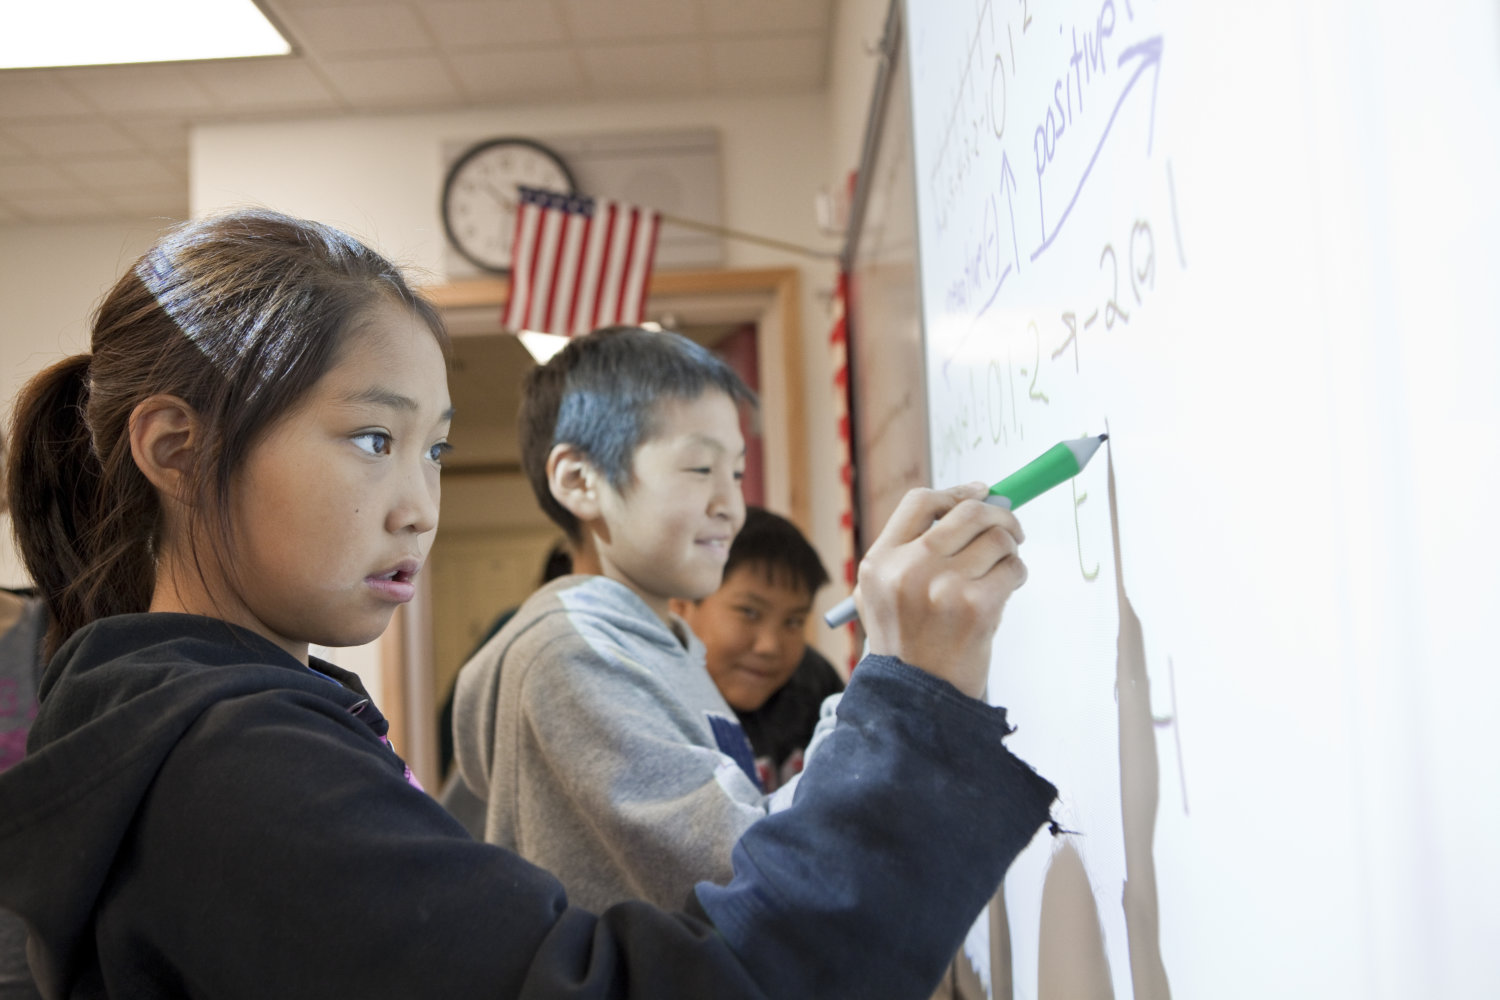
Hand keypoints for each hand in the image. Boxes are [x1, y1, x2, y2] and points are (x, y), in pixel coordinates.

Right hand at [857, 483, 1026, 698]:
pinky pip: (1013, 569)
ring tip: (1003, 570)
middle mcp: (907, 569)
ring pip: (997, 538)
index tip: (980, 492)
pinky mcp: (976, 607)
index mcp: (880, 562)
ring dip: (1010, 550)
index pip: (920, 502)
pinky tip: (1005, 592)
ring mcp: (942, 587)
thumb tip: (974, 504)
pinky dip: (1016, 575)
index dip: (956, 492)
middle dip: (998, 514)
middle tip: (1011, 527)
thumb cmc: (909, 647)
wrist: (917, 702)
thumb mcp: (883, 596)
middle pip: (966, 512)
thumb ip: (913, 552)